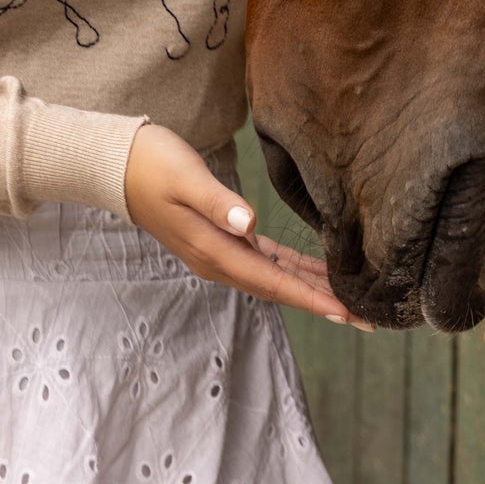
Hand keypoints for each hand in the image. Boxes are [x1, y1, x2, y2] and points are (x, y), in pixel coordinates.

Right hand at [122, 124, 372, 328]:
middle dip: (321, 303)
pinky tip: (313, 269)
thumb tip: (248, 225)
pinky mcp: (219, 238)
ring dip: (310, 288)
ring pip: (274, 277)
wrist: (117, 164)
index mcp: (213, 250)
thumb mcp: (186, 178)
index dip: (311, 297)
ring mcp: (218, 252)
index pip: (272, 281)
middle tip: (367, 319)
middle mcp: (218, 259)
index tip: (347, 313)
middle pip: (279, 288)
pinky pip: (264, 261)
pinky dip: (291, 268)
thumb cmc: (152, 164)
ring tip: (349, 299)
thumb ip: (217, 202)